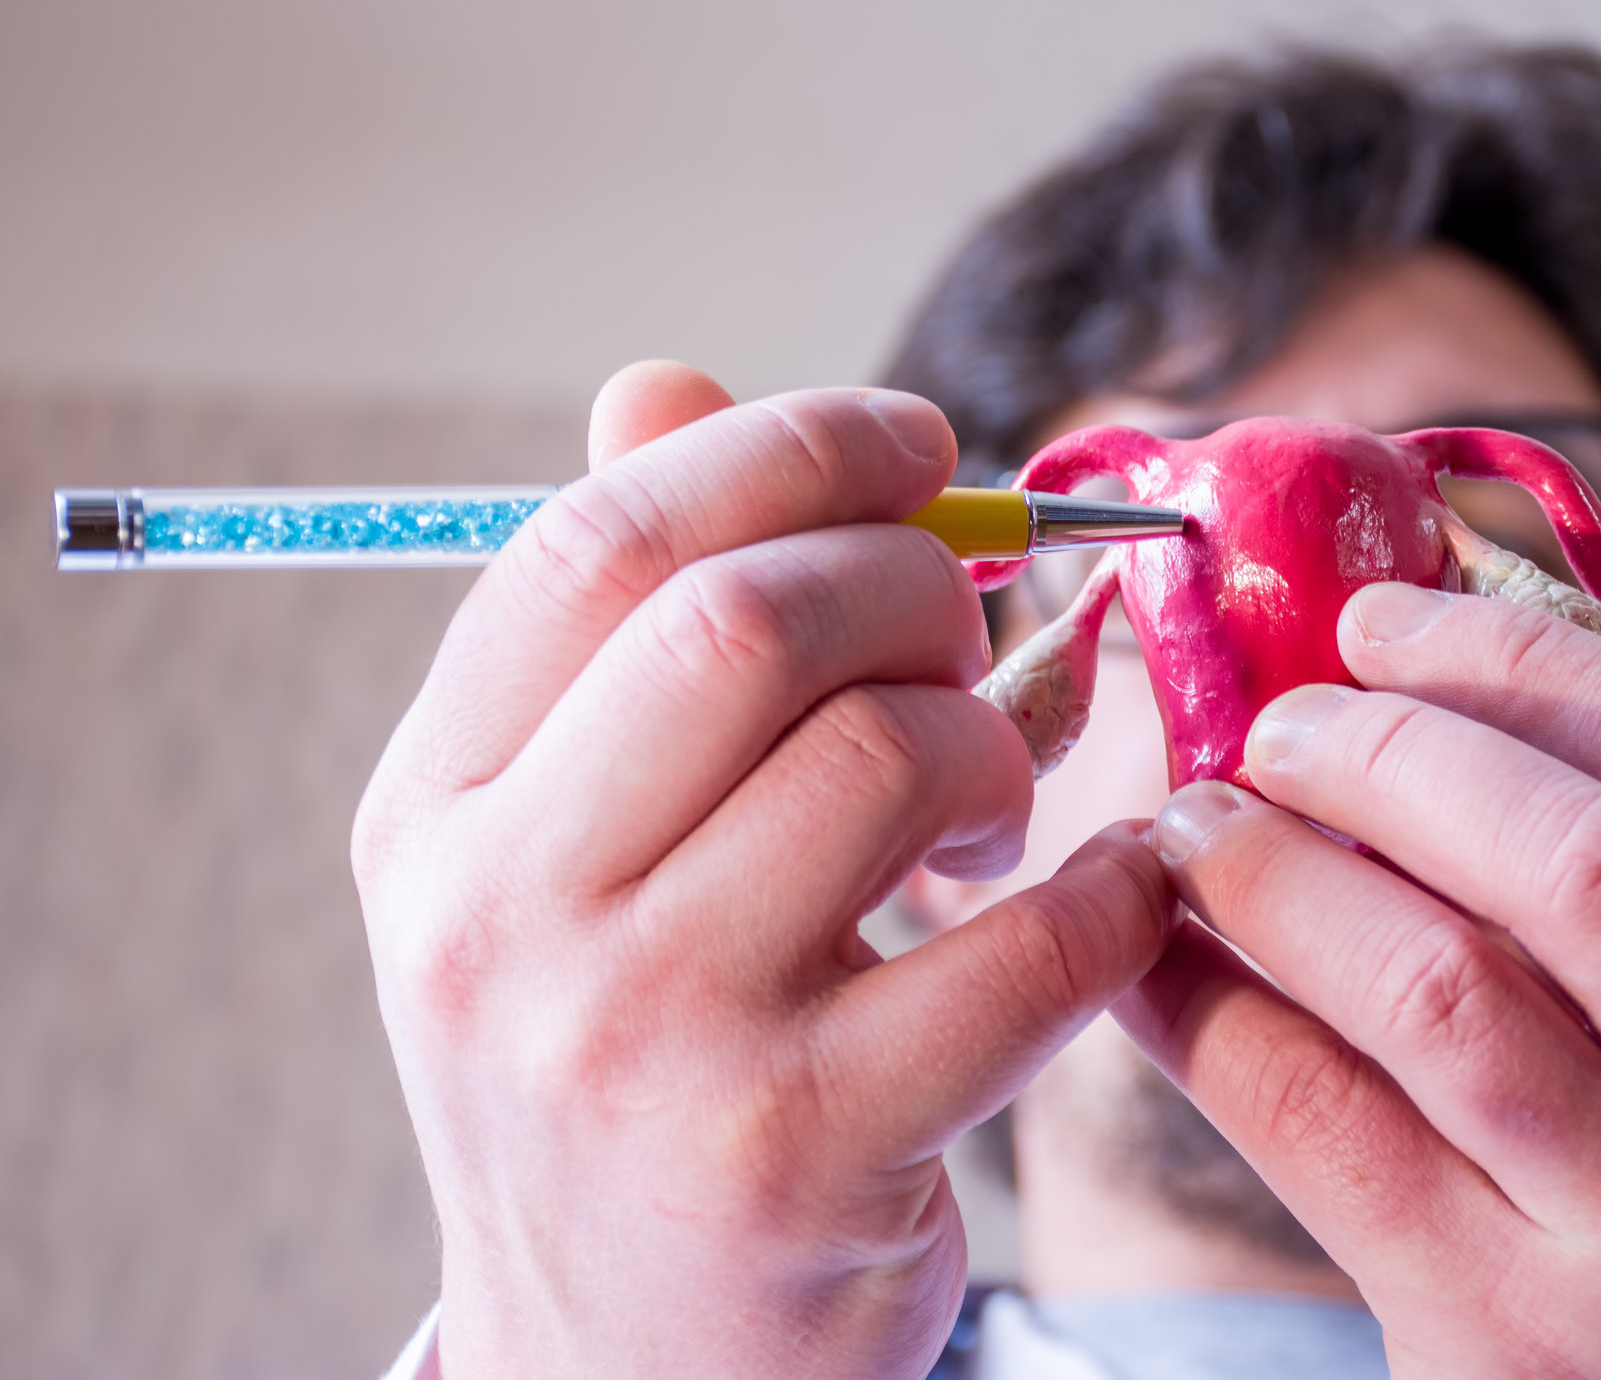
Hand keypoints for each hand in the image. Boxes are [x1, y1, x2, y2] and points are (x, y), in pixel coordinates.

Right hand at [352, 362, 1175, 1378]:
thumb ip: (623, 629)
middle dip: (912, 580)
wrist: (623, 1379)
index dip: (786, 449)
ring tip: (992, 809)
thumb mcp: (562, 861)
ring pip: (883, 754)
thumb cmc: (632, 1070)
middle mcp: (498, 920)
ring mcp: (640, 1044)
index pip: (597, 542)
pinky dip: (1108, 894)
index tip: (920, 446)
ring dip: (994, 741)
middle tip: (966, 637)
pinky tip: (1100, 905)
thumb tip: (665, 382)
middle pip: (748, 618)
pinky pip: (1021, 949)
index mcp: (431, 814)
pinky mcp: (796, 1159)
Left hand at [1115, 581, 1600, 1376]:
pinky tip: (1149, 971)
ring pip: (1437, 986)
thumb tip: (1428, 709)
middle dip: (1398, 753)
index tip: (1389, 624)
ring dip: (1277, 876)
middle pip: (1585, 858)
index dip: (1527, 663)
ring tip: (1192, 834)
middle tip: (1281, 727)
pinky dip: (1209, 1016)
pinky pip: (1320, 1125)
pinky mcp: (1511, 1344)